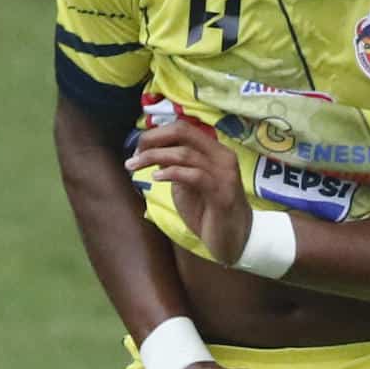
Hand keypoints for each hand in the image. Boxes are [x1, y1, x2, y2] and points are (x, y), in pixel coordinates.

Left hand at [127, 119, 253, 263]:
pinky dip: (171, 173)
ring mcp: (224, 174)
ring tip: (135, 166)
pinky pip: (194, 175)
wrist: (234, 239)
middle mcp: (223, 156)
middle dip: (153, 140)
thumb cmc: (209, 212)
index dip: (156, 134)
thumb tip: (152, 151)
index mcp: (215, 151)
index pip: (183, 128)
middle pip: (184, 132)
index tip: (138, 149)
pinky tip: (156, 178)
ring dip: (154, 157)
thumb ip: (175, 166)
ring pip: (185, 154)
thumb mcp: (187, 185)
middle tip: (135, 154)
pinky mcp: (221, 193)